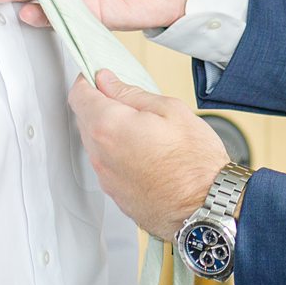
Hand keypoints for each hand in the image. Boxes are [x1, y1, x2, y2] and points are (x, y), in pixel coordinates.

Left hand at [68, 71, 229, 239]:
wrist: (207, 207)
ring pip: (96, 144)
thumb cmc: (195, 162)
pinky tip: (144, 154)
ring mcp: (106, 178)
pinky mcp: (116, 194)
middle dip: (100, 106)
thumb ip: (130, 93)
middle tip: (128, 101)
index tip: (98, 77)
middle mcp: (100, 155)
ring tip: (143, 131)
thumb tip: (107, 82)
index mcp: (109, 127)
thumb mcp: (169, 110)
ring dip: (110, 132)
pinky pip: (108, 166)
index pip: (79, 95)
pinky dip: (118, 155)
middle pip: (85, 120)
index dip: (87, 81)